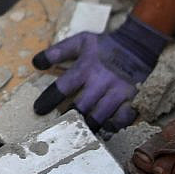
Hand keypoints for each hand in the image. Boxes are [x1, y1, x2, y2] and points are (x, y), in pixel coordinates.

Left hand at [31, 14, 169, 131]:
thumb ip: (57, 52)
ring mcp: (119, 92)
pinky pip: (122, 120)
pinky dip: (112, 126)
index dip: (48, 100)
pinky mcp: (133, 99)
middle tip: (57, 127)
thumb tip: (35, 63)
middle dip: (67, 118)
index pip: (63, 86)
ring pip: (99, 117)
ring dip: (86, 126)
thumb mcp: (80, 42)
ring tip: (77, 132)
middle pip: (80, 107)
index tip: (38, 109)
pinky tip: (104, 128)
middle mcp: (102, 80)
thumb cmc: (105, 46)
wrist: (138, 45)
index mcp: (86, 67)